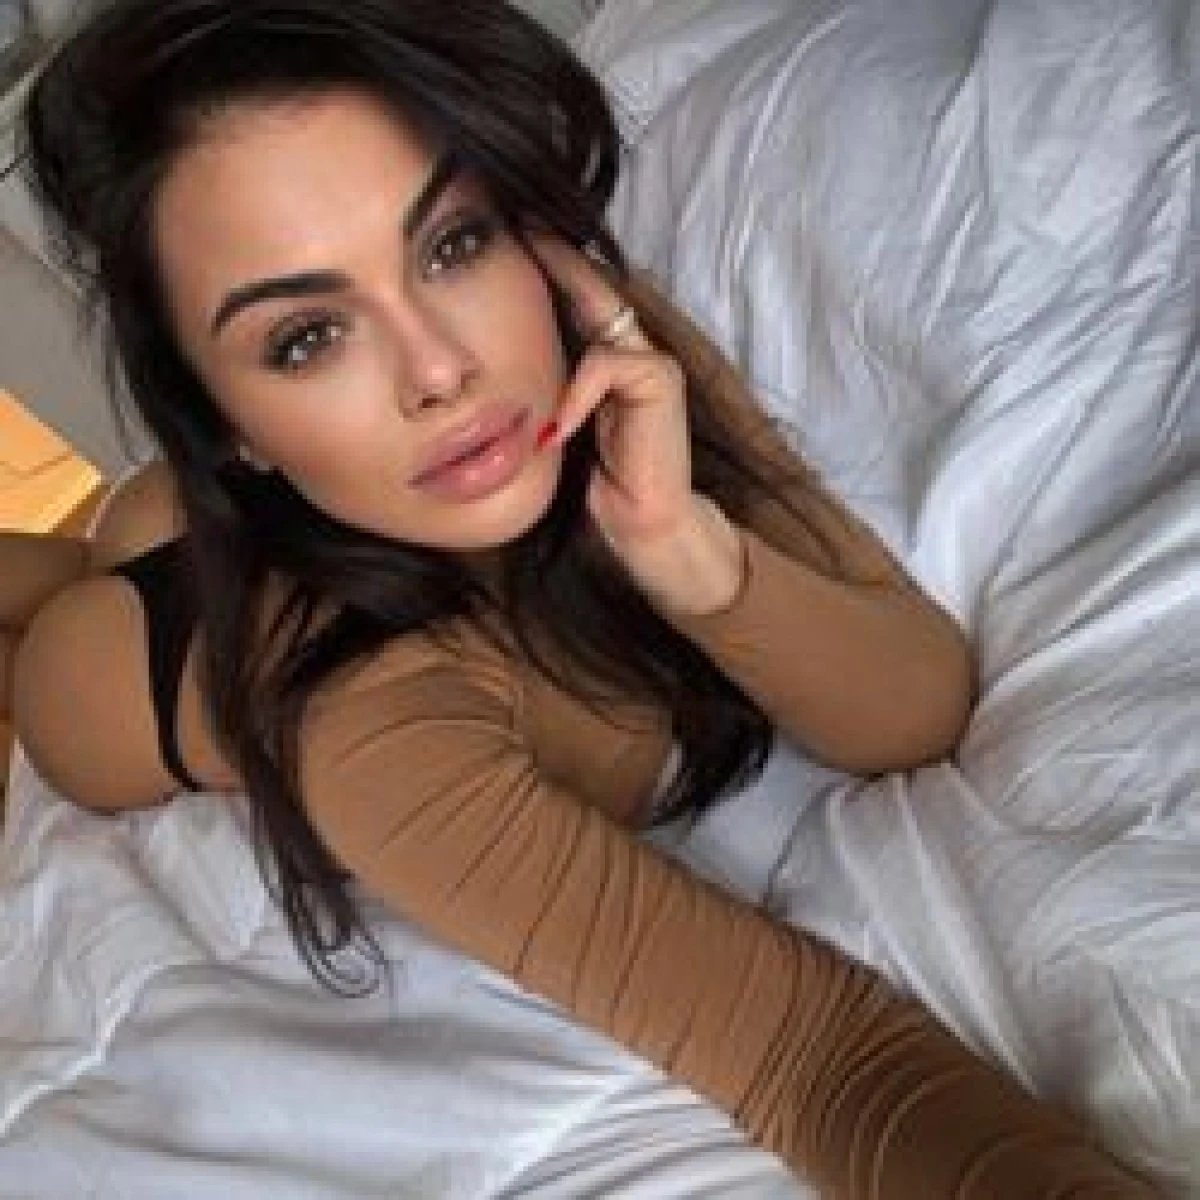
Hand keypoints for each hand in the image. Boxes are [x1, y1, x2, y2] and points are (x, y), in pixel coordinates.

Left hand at [529, 235, 694, 545]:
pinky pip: (607, 364)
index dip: (551, 266)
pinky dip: (579, 396)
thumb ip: (543, 393)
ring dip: (560, 348)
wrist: (640, 522)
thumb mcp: (557, 427)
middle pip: (594, 288)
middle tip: (523, 226)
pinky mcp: (661, 379)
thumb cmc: (600, 481)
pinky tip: (562, 430)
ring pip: (598, 322)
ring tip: (530, 342)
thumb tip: (493, 374)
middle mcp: (631, 353)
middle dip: (559, 257)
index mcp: (606, 362)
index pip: (578, 300)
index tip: (514, 235)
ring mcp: (650, 362)